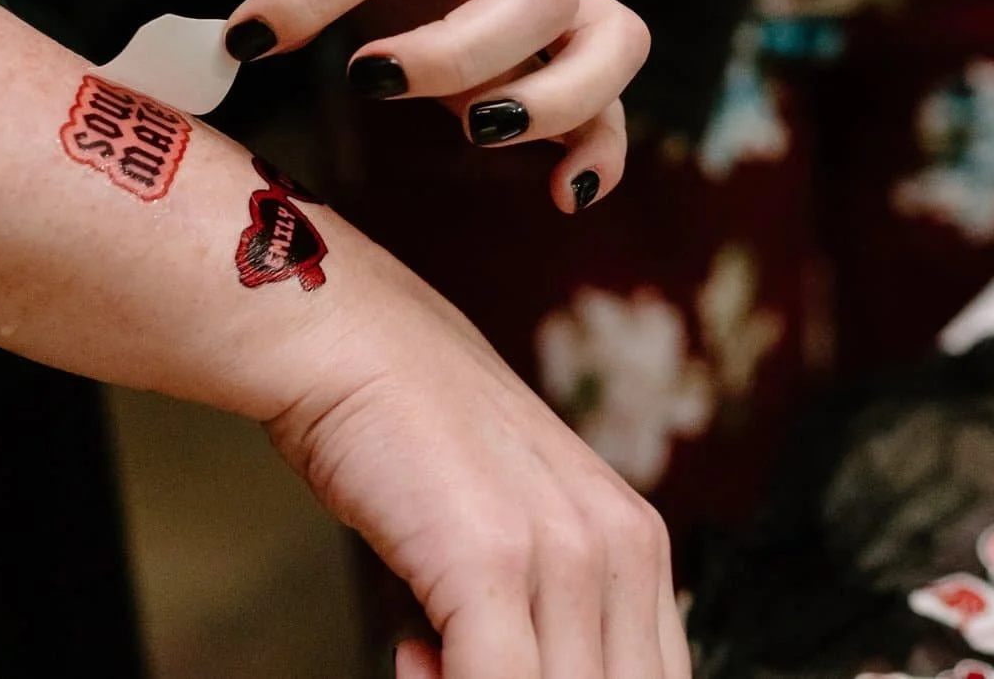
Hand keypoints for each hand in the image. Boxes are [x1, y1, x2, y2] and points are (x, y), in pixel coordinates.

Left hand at [225, 0, 649, 212]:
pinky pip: (607, 96)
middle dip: (459, 54)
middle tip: (370, 77)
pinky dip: (597, 147)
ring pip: (612, 39)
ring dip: (557, 99)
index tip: (253, 39)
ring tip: (478, 132)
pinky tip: (562, 191)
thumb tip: (268, 38)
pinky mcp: (552, 45)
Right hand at [267, 269, 691, 678]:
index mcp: (638, 542)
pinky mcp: (494, 557)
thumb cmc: (418, 431)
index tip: (509, 664)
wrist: (356, 346)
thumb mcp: (520, 519)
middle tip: (459, 665)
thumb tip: (527, 672)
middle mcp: (618, 546)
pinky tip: (410, 653)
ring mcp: (563, 551)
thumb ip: (551, 603)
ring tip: (429, 660)